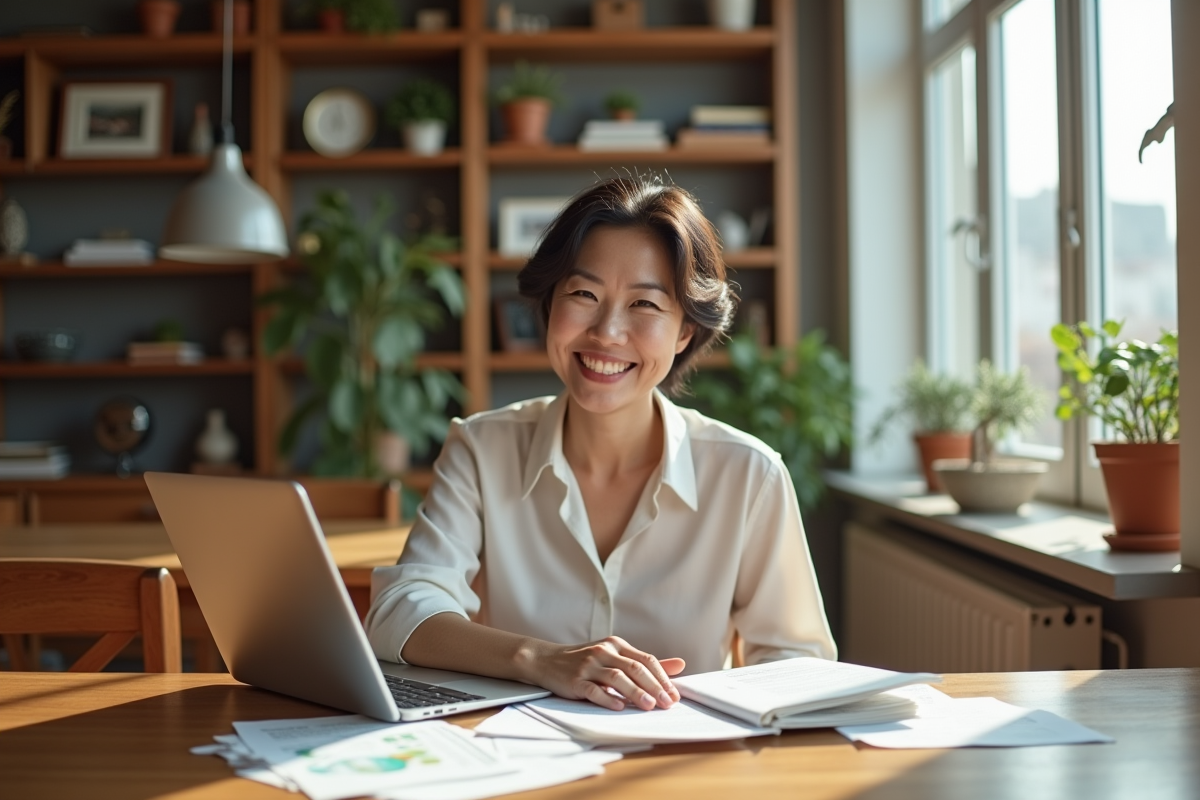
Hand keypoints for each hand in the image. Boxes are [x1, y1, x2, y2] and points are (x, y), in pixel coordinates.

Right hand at [522, 635, 685, 711]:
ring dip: (635, 692)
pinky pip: (593, 689)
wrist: (546, 660)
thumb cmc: (586, 660)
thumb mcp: (615, 656)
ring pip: (617, 678)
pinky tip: (619, 707)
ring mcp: (588, 665)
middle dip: (654, 687)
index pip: (646, 660)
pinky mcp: (575, 680)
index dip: (663, 678)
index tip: (675, 695)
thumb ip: (645, 663)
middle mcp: (604, 652)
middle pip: (635, 668)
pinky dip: (607, 698)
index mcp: (616, 645)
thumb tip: (680, 665)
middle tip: (667, 703)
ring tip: (649, 706)